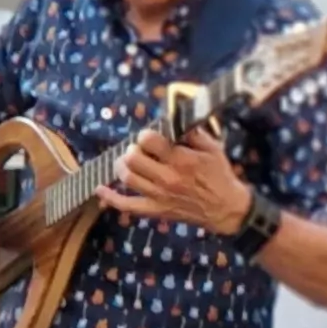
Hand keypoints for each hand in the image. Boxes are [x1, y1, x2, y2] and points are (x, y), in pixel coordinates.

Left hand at [100, 125, 255, 234]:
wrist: (227, 209)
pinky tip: (100, 189)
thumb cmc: (220, 176)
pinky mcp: (156, 210)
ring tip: (129, 162)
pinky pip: (127, 205)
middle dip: (133, 149)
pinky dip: (110, 197)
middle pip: (133, 158)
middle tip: (140, 150)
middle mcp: (168, 178)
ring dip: (122, 166)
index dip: (146, 135)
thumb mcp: (213, 149)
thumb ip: (193, 132)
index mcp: (182, 160)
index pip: (149, 141)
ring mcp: (159, 196)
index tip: (151, 137)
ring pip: (127, 178)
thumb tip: (174, 117)